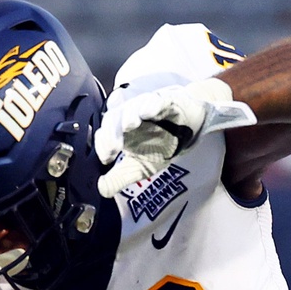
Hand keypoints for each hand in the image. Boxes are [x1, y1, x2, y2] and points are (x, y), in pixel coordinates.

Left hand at [94, 77, 256, 198]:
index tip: (106, 158)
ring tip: (130, 125)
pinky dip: (151, 105)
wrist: (189, 128)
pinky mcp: (165, 100)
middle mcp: (129, 117)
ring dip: (129, 115)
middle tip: (113, 148)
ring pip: (133, 107)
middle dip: (112, 133)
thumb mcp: (140, 167)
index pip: (104, 134)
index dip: (103, 144)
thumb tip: (101, 189)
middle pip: (114, 119)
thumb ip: (120, 178)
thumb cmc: (162, 145)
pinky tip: (148, 113)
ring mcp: (146, 107)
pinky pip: (157, 101)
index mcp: (121, 133)